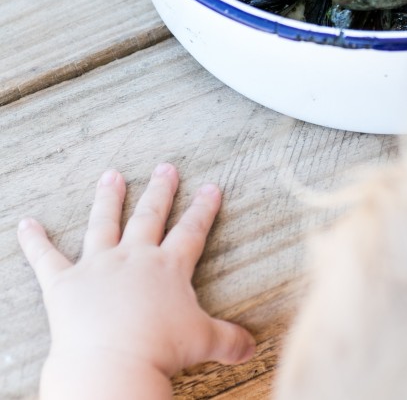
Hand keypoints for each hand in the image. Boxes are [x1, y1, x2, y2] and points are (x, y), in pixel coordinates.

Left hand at [18, 164, 254, 398]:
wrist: (112, 365)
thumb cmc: (160, 353)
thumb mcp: (203, 342)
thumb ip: (228, 339)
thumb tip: (254, 346)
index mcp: (168, 268)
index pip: (191, 230)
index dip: (203, 208)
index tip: (210, 187)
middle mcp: (134, 258)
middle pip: (150, 216)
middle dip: (160, 190)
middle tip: (166, 168)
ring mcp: (98, 266)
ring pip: (103, 223)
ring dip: (108, 198)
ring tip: (112, 176)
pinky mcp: (65, 284)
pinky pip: (46, 258)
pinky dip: (34, 241)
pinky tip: (26, 223)